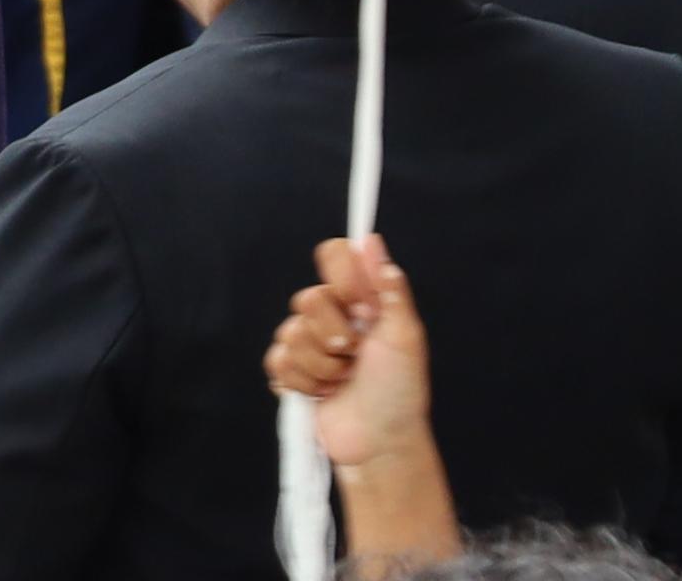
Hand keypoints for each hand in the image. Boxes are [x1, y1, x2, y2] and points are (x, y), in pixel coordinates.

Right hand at [270, 235, 433, 462]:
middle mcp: (331, 314)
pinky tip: (323, 393)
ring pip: (290, 334)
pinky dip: (303, 382)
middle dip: (334, 336)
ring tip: (343, 381)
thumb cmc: (399, 389)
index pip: (334, 255)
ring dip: (322, 366)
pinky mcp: (291, 372)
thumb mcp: (405, 336)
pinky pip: (277, 361)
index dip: (342, 278)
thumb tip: (371, 239)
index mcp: (360, 299)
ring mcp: (308, 343)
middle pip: (307, 298)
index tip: (361, 306)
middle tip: (355, 355)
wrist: (379, 441)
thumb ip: (389, 287)